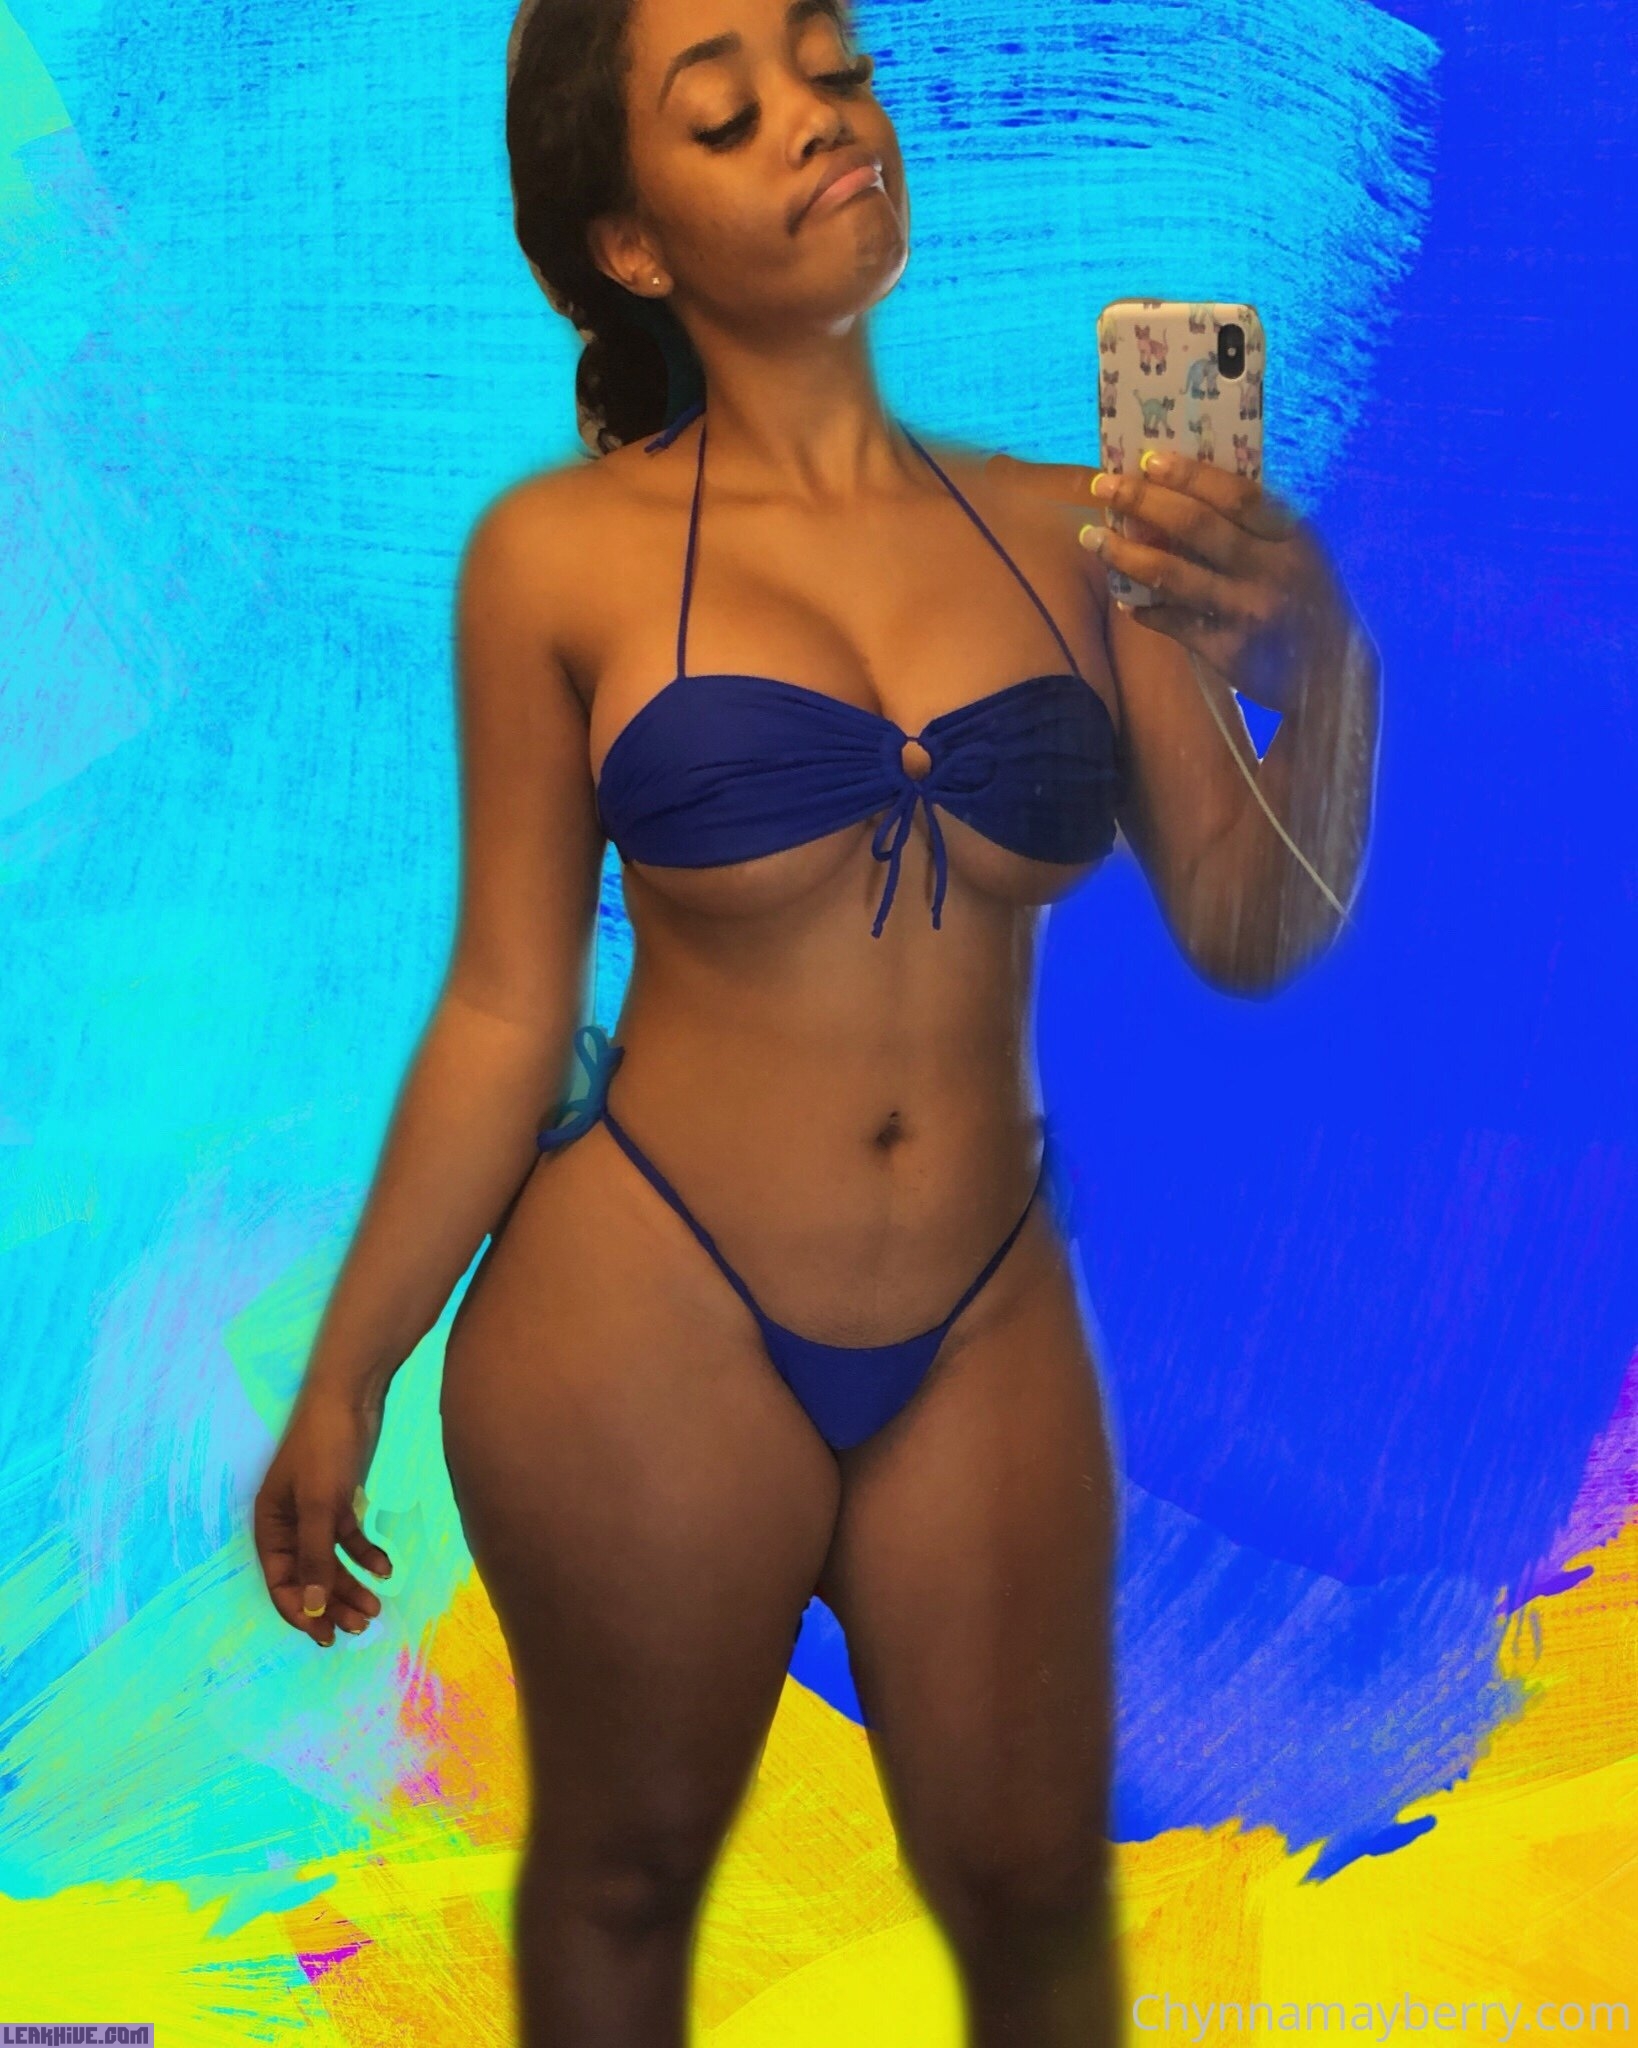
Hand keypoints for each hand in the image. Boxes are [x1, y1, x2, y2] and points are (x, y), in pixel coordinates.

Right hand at [253, 1390, 393, 1647]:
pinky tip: (385, 1568)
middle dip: (332, 1603)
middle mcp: (288, 1524)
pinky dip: (365, 1555)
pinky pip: (349, 1539)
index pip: (280, 1582)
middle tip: (362, 1625)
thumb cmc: (325, 1448)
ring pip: (330, 1562)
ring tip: (376, 1607)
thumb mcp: (320, 1506)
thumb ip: (316, 1558)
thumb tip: (311, 1610)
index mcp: (269, 1526)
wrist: (350, 1396)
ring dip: (351, 1585)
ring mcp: (314, 1513)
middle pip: (308, 1576)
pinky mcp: (340, 1501)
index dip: (301, 1612)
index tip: (328, 1636)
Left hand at [986, 445, 1352, 715]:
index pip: (1238, 495)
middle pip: (1197, 528)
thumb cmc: (1304, 597)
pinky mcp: (1228, 651)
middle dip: (1143, 502)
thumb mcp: (1298, 552)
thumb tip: (1177, 492)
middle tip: (1102, 487)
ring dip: (1126, 554)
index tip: (1147, 458)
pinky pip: (1172, 622)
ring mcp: (1248, 612)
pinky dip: (1144, 609)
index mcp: (1294, 536)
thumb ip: (1253, 525)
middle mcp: (1272, 571)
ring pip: (1174, 576)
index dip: (1190, 474)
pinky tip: (1124, 598)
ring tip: (1092, 538)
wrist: (1333, 674)